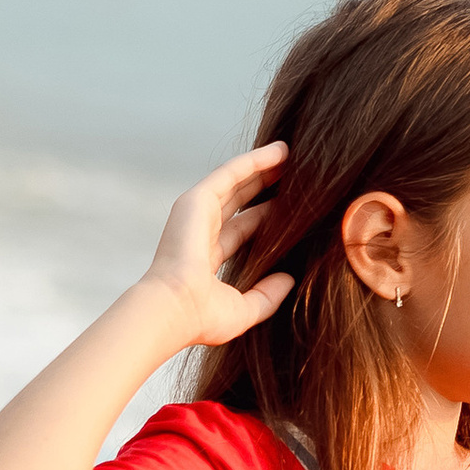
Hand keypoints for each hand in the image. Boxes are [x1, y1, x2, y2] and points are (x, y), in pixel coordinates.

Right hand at [141, 142, 294, 350]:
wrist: (176, 308)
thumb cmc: (202, 317)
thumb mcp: (244, 310)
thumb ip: (267, 295)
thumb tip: (289, 280)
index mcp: (206, 258)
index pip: (241, 230)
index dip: (264, 217)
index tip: (290, 209)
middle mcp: (200, 232)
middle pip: (239, 201)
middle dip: (264, 187)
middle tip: (293, 175)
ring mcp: (196, 213)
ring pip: (236, 182)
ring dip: (262, 168)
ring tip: (290, 156)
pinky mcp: (197, 199)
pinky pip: (232, 172)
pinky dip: (255, 160)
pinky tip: (280, 151)